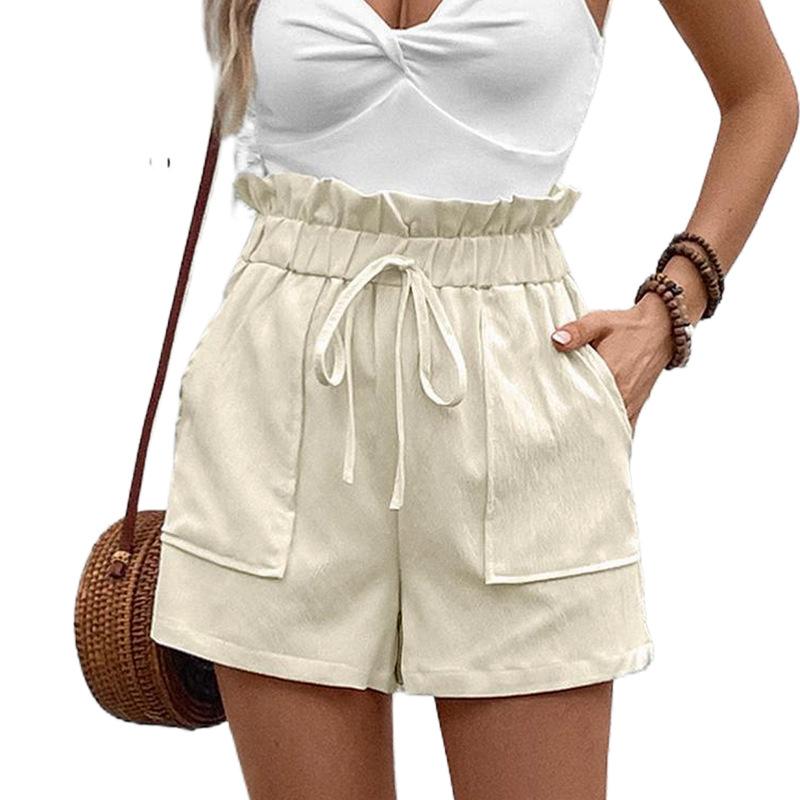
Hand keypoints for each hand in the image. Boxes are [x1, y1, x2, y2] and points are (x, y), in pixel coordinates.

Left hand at [550, 293, 674, 430]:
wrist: (660, 328)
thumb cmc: (626, 326)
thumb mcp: (599, 322)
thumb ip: (577, 331)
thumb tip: (556, 340)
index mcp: (612, 374)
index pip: (584, 399)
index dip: (567, 410)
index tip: (553, 419)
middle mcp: (624, 392)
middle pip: (596, 417)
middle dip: (577, 425)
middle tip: (559, 434)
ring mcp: (632, 402)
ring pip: (611, 425)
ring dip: (595, 431)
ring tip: (573, 442)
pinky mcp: (637, 405)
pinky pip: (625, 427)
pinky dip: (613, 434)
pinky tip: (599, 444)